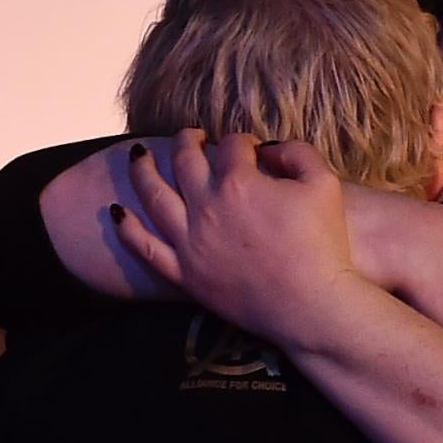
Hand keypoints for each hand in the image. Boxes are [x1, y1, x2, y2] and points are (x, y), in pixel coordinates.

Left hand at [114, 132, 367, 344]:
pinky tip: (116, 212)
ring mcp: (190, 240)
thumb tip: (270, 148)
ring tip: (138, 157)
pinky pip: (146, 248)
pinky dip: (128, 228)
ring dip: (143, 171)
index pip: (231, 146)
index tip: (250, 147)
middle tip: (191, 136)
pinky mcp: (186, 274)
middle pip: (184, 161)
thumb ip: (298, 153)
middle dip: (186, 141)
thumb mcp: (325, 185)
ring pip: (154, 196)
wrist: (314, 306)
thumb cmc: (324, 245)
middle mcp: (206, 205)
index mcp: (239, 181)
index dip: (241, 141)